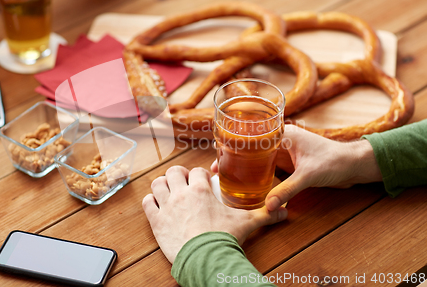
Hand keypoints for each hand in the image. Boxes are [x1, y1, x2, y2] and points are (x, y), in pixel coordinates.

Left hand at [142, 166, 287, 262]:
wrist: (206, 259)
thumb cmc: (224, 239)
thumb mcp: (247, 224)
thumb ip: (265, 215)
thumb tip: (284, 211)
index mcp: (201, 190)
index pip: (197, 171)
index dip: (200, 174)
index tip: (203, 181)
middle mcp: (181, 194)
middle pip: (173, 172)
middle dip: (178, 175)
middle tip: (183, 182)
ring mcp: (167, 207)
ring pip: (157, 184)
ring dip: (162, 185)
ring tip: (168, 191)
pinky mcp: (156, 222)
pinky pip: (147, 204)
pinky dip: (150, 202)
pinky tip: (157, 206)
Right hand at [211, 125, 382, 210]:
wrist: (354, 166)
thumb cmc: (335, 161)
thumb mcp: (308, 176)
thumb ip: (287, 190)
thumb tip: (267, 205)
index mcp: (283, 134)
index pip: (252, 136)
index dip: (234, 145)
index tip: (219, 155)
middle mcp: (281, 140)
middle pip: (251, 147)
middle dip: (234, 157)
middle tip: (217, 169)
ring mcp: (285, 152)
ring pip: (258, 157)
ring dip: (245, 165)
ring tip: (227, 175)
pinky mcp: (289, 163)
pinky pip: (268, 167)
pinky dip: (257, 173)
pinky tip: (247, 182)